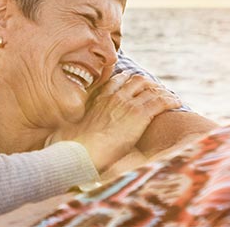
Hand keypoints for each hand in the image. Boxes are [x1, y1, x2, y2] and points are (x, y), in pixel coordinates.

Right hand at [55, 73, 179, 171]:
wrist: (82, 149)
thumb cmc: (73, 145)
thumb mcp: (66, 130)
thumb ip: (68, 128)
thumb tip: (54, 136)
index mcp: (98, 99)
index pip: (115, 81)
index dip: (126, 80)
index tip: (132, 82)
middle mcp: (113, 96)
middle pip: (136, 80)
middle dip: (147, 83)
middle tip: (154, 89)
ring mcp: (128, 104)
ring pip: (151, 89)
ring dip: (161, 91)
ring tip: (168, 96)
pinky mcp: (140, 114)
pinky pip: (161, 102)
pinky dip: (170, 100)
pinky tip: (176, 102)